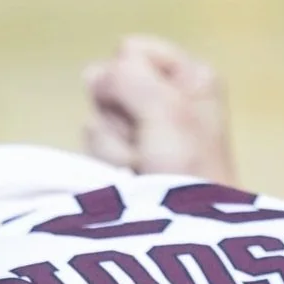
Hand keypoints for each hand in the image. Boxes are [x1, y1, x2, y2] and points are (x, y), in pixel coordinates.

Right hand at [81, 36, 234, 180]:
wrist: (188, 233)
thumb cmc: (188, 168)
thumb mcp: (166, 107)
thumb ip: (127, 76)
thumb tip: (94, 77)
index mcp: (190, 78)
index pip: (131, 51)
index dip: (130, 75)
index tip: (153, 107)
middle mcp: (167, 101)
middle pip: (109, 85)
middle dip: (121, 116)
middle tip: (149, 144)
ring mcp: (142, 134)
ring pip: (98, 119)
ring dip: (116, 147)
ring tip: (144, 169)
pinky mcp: (122, 163)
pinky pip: (94, 149)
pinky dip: (109, 165)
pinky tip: (131, 180)